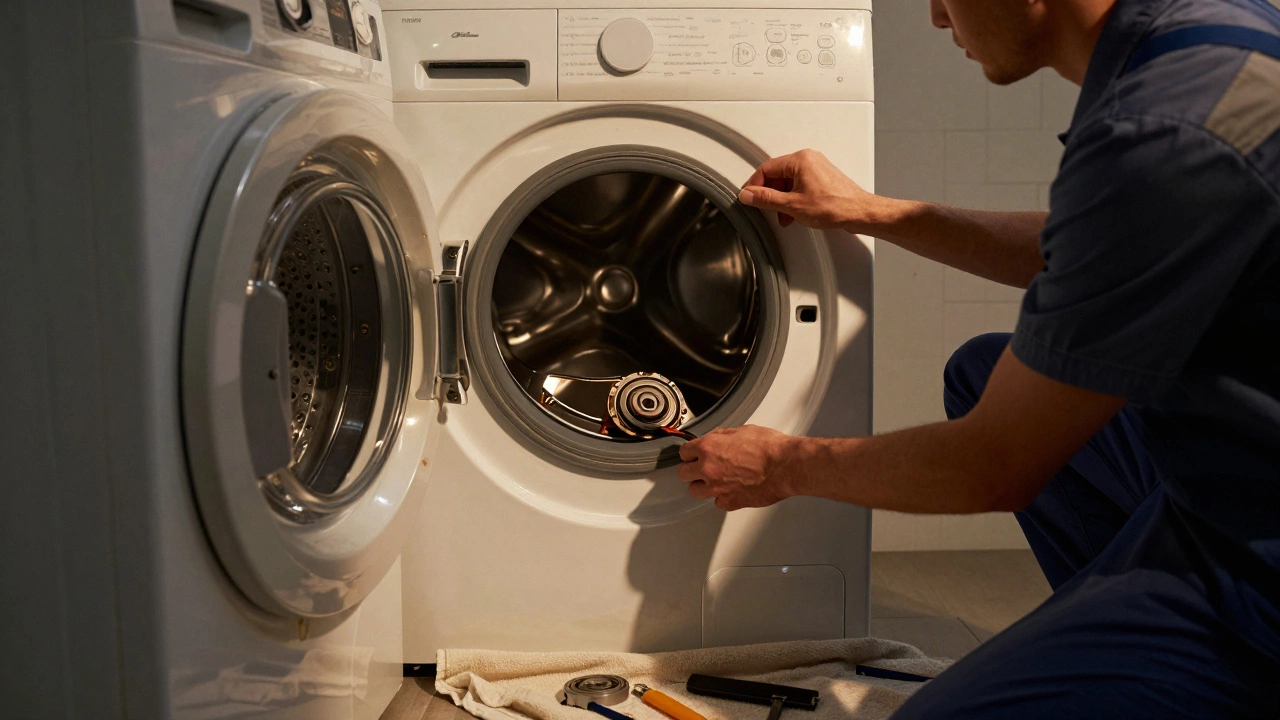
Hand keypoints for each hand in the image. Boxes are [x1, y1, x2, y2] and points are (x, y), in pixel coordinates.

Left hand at [677, 426, 798, 510]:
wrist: (786, 466)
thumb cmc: (770, 447)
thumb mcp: (742, 431)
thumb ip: (722, 438)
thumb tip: (715, 440)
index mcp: (708, 448)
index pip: (684, 452)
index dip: (690, 453)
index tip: (693, 454)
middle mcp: (708, 469)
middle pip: (683, 474)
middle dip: (691, 470)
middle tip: (700, 468)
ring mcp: (717, 489)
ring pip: (695, 491)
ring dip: (702, 485)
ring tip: (713, 481)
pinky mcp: (730, 502)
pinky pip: (717, 502)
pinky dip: (722, 497)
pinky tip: (731, 489)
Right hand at [739, 149, 878, 230]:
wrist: (859, 212)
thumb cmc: (835, 206)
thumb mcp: (792, 205)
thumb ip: (766, 199)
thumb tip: (748, 195)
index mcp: (799, 160)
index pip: (766, 169)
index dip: (754, 185)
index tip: (749, 198)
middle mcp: (808, 159)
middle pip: (777, 175)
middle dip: (770, 194)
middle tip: (765, 208)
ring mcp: (816, 167)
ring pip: (788, 181)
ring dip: (782, 199)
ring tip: (784, 216)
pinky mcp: (821, 177)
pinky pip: (799, 184)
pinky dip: (793, 198)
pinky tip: (794, 213)